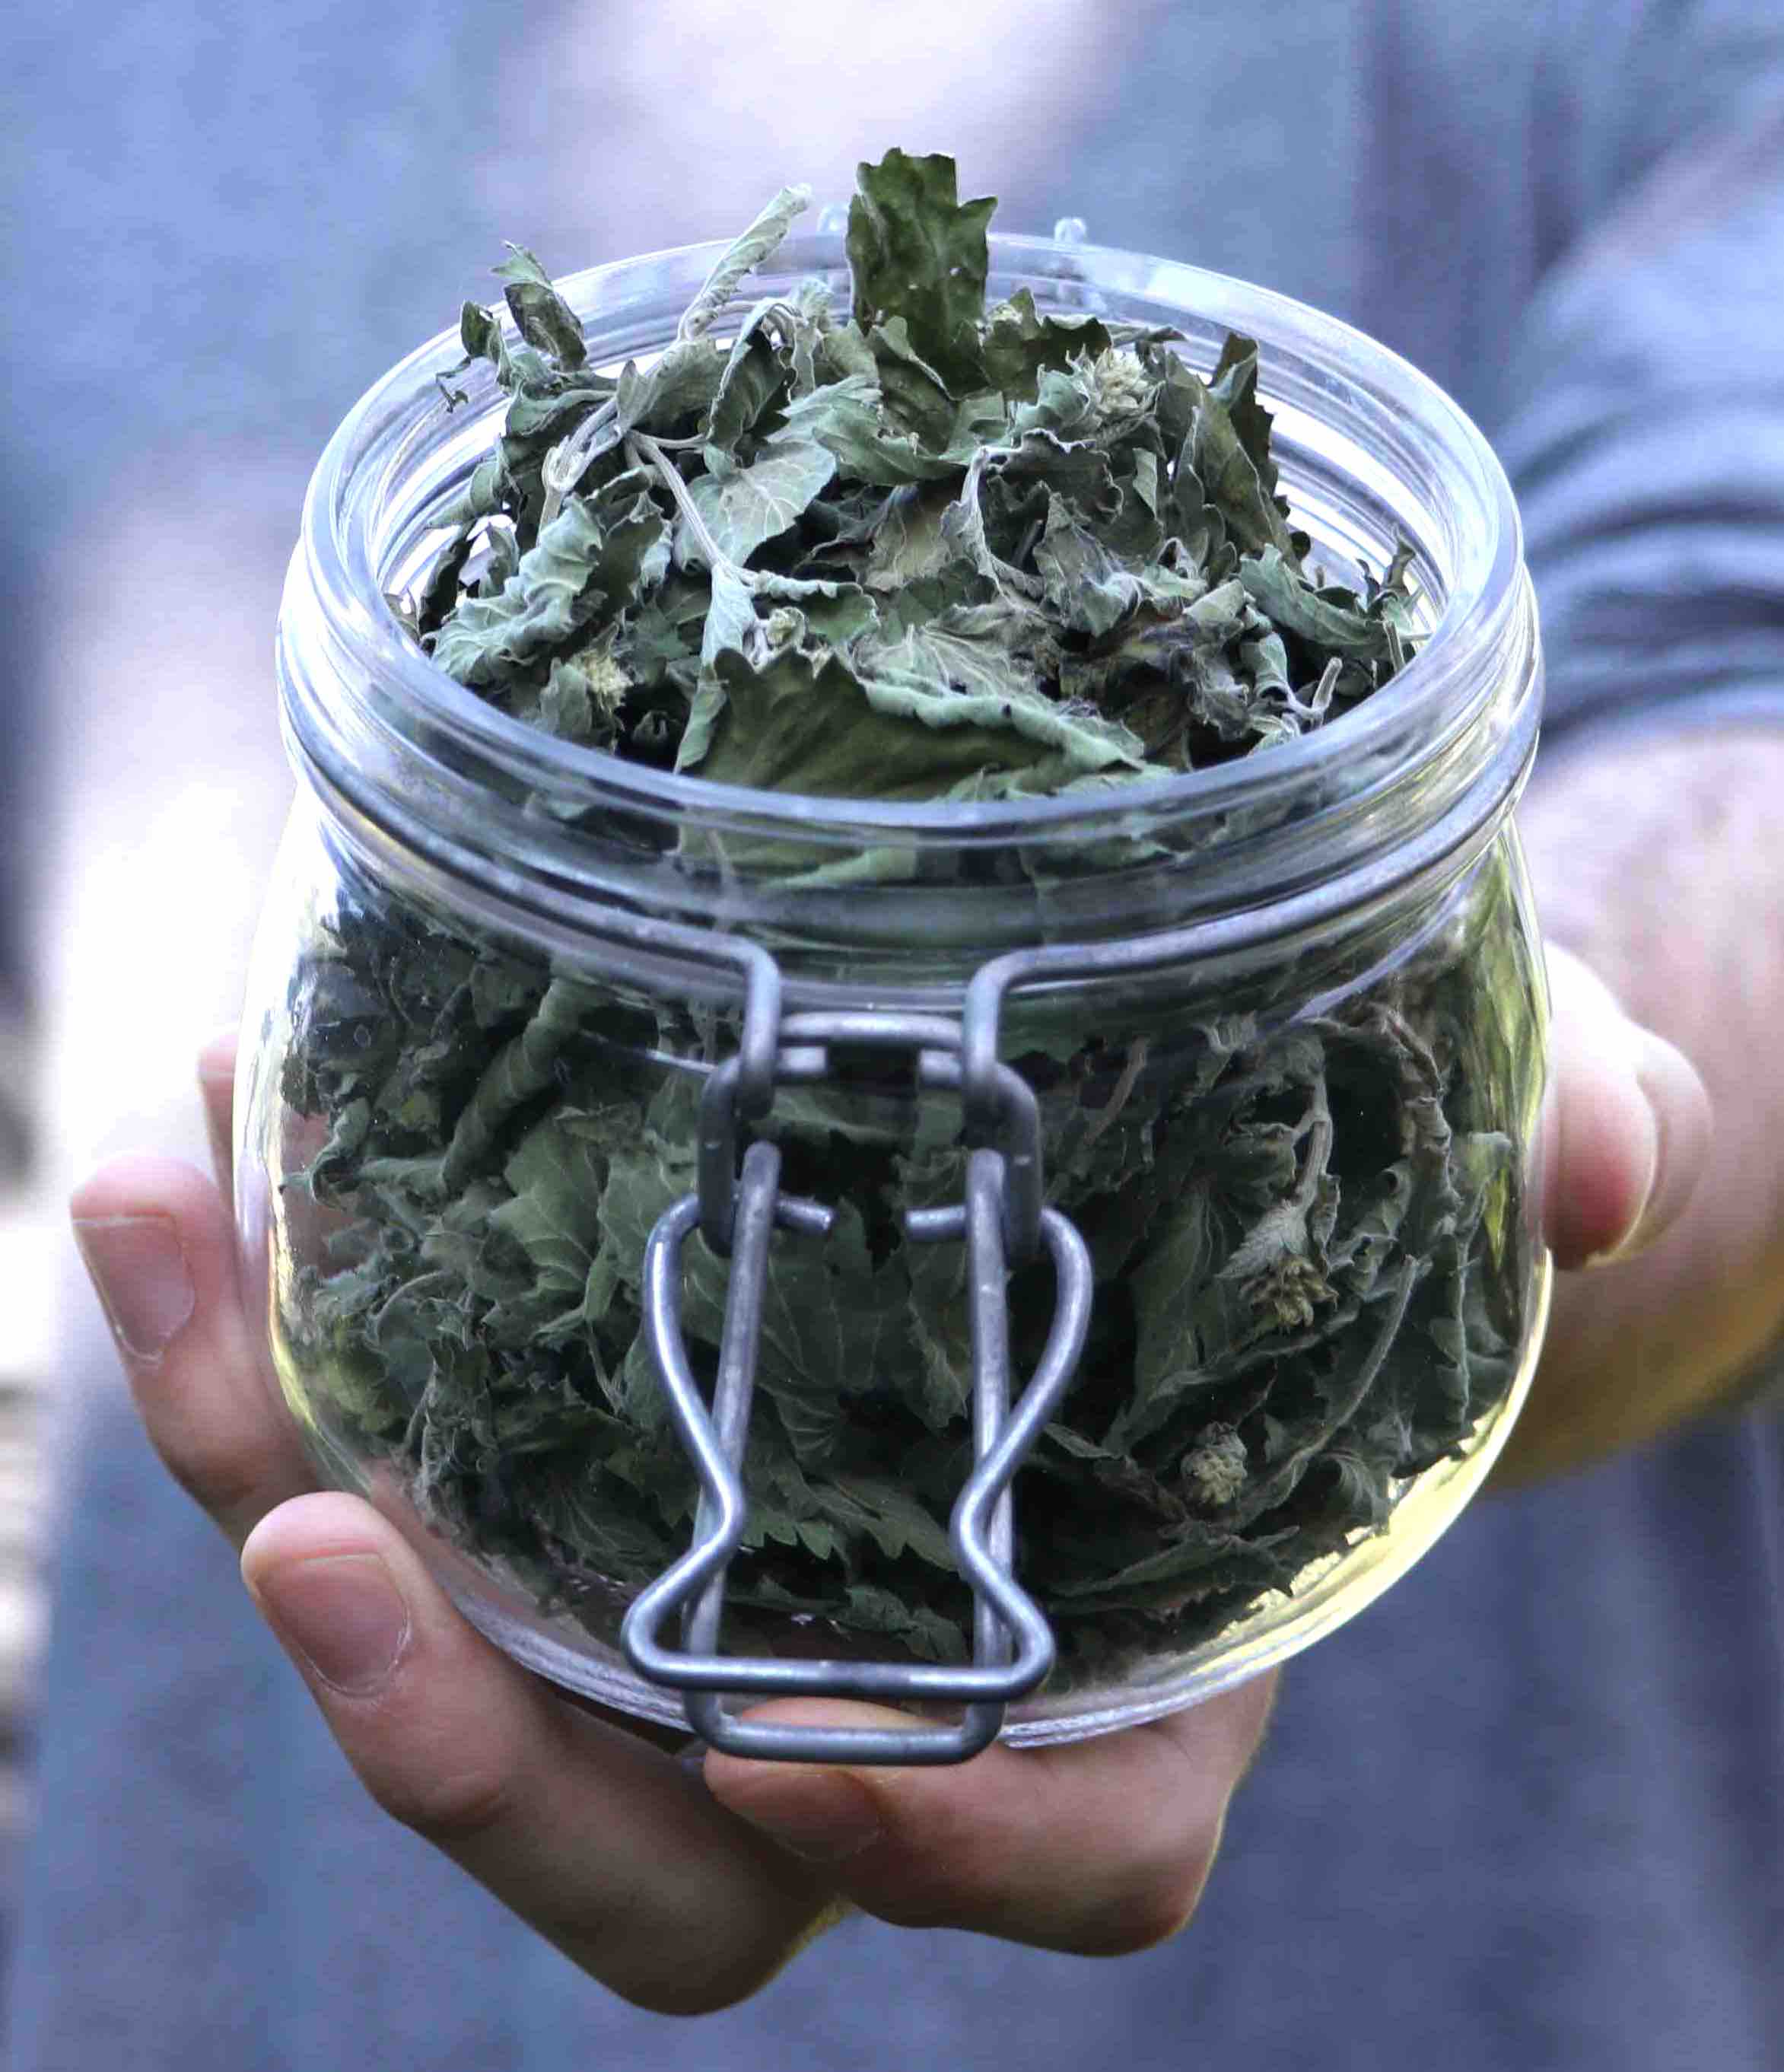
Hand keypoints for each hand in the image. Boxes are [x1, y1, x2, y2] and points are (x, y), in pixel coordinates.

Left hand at [69, 954, 1706, 2013]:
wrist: (1171, 1118)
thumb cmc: (1343, 1177)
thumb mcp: (1475, 1129)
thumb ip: (1554, 1137)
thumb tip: (1580, 1158)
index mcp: (1122, 1664)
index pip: (1058, 1853)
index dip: (947, 1848)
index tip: (801, 1755)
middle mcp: (871, 1660)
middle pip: (642, 1838)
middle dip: (459, 1739)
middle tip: (308, 1533)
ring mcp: (691, 1553)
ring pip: (445, 1625)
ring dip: (255, 1443)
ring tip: (167, 1197)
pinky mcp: (567, 1414)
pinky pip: (382, 1417)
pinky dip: (270, 1290)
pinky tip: (220, 1082)